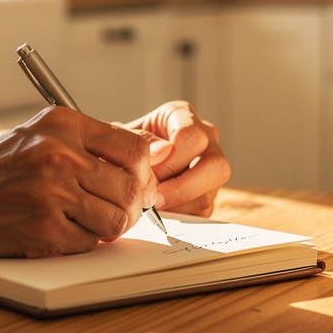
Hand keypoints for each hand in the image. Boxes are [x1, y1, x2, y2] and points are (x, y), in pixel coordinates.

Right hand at [0, 106, 157, 257]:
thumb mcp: (39, 134)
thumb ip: (89, 142)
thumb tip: (146, 159)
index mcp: (63, 124)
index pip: (134, 147)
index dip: (144, 171)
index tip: (138, 182)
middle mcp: (59, 155)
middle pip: (132, 187)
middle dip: (133, 204)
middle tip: (119, 208)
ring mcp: (52, 194)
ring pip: (117, 219)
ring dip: (110, 226)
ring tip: (89, 220)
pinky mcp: (44, 230)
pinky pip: (90, 242)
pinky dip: (83, 241)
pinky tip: (63, 230)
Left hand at [123, 101, 230, 216]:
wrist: (117, 164)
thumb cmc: (120, 148)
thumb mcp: (122, 138)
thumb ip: (139, 138)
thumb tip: (162, 152)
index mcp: (182, 116)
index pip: (192, 137)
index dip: (170, 160)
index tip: (147, 172)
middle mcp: (205, 138)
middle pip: (216, 165)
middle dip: (180, 187)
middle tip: (153, 198)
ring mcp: (210, 168)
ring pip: (209, 193)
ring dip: (177, 204)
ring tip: (151, 205)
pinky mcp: (208, 194)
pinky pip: (202, 212)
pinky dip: (178, 215)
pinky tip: (159, 210)